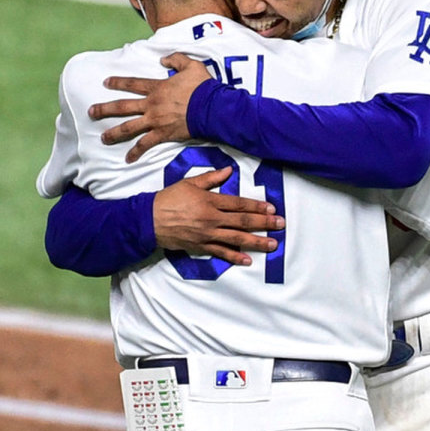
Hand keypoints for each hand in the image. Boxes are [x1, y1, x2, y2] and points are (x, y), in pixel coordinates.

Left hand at [91, 53, 212, 162]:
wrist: (212, 107)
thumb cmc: (203, 87)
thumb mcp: (192, 65)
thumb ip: (176, 59)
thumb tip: (163, 60)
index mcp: (157, 88)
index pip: (132, 84)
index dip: (118, 82)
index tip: (106, 83)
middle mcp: (151, 104)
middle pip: (122, 107)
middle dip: (105, 109)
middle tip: (91, 112)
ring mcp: (155, 121)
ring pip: (129, 127)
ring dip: (114, 133)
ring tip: (103, 138)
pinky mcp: (163, 134)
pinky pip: (146, 144)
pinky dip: (136, 152)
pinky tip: (128, 159)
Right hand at [153, 167, 283, 264]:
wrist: (148, 219)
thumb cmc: (168, 199)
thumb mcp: (189, 183)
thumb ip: (211, 178)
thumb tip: (229, 170)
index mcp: (209, 201)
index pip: (238, 204)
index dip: (256, 206)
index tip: (271, 208)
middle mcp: (211, 218)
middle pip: (242, 221)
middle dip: (264, 223)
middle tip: (281, 225)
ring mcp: (207, 234)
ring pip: (236, 238)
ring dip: (256, 241)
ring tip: (273, 244)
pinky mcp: (200, 246)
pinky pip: (221, 253)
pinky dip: (235, 257)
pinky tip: (248, 260)